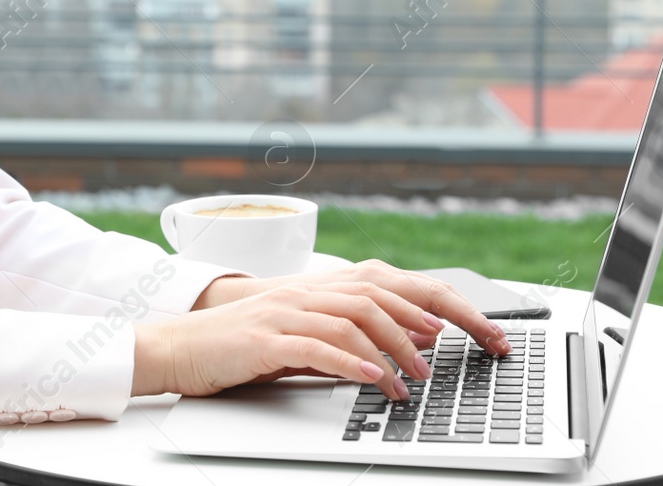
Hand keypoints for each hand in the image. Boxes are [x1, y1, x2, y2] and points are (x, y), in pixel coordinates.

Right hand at [194, 263, 510, 356]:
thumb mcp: (305, 333)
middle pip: (384, 294)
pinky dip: (351, 363)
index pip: (396, 284)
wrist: (180, 346)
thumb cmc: (244, 344)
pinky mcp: (265, 339)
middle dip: (434, 320)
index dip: (442, 301)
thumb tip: (410, 345)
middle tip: (468, 349)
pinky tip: (374, 379)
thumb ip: (352, 332)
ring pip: (354, 320)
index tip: (482, 328)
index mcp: (322, 287)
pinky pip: (316, 347)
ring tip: (417, 379)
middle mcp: (308, 291)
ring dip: (395, 350)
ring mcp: (286, 312)